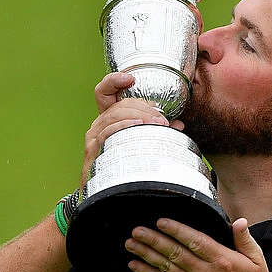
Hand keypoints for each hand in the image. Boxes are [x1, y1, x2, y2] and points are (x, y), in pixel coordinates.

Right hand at [80, 73, 184, 189]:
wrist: (104, 193)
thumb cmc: (121, 166)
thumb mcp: (139, 143)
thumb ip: (156, 131)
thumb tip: (179, 125)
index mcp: (108, 118)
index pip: (105, 91)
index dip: (114, 80)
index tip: (130, 77)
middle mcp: (98, 123)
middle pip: (119, 104)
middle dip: (143, 107)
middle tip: (162, 118)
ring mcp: (94, 136)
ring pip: (115, 115)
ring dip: (138, 116)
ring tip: (157, 123)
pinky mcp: (93, 149)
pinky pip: (108, 132)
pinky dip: (124, 127)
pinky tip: (138, 127)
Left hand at [125, 218, 271, 271]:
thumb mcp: (257, 260)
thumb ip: (245, 239)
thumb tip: (238, 221)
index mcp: (223, 260)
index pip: (196, 242)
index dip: (177, 231)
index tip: (161, 221)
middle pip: (176, 254)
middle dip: (154, 241)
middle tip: (138, 230)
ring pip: (167, 267)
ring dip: (147, 255)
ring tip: (131, 244)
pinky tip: (135, 266)